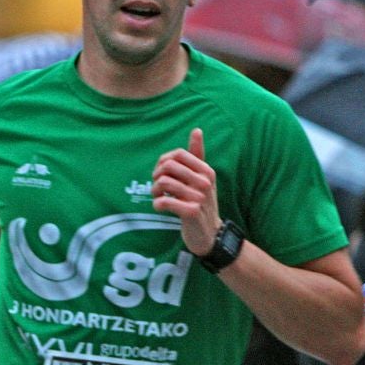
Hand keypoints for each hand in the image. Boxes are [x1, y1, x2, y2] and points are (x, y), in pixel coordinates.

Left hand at [152, 128, 219, 256]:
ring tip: (159, 197)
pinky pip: (164, 201)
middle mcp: (205, 181)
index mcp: (206, 170)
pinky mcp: (191, 213)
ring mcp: (199, 197)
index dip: (162, 162)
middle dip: (156, 176)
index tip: (161, 173)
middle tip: (157, 187)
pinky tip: (160, 207)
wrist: (210, 234)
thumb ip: (197, 156)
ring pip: (163, 182)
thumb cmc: (201, 203)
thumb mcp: (202, 179)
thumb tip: (197, 130)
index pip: (177, 154)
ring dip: (154, 191)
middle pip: (168, 166)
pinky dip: (157, 204)